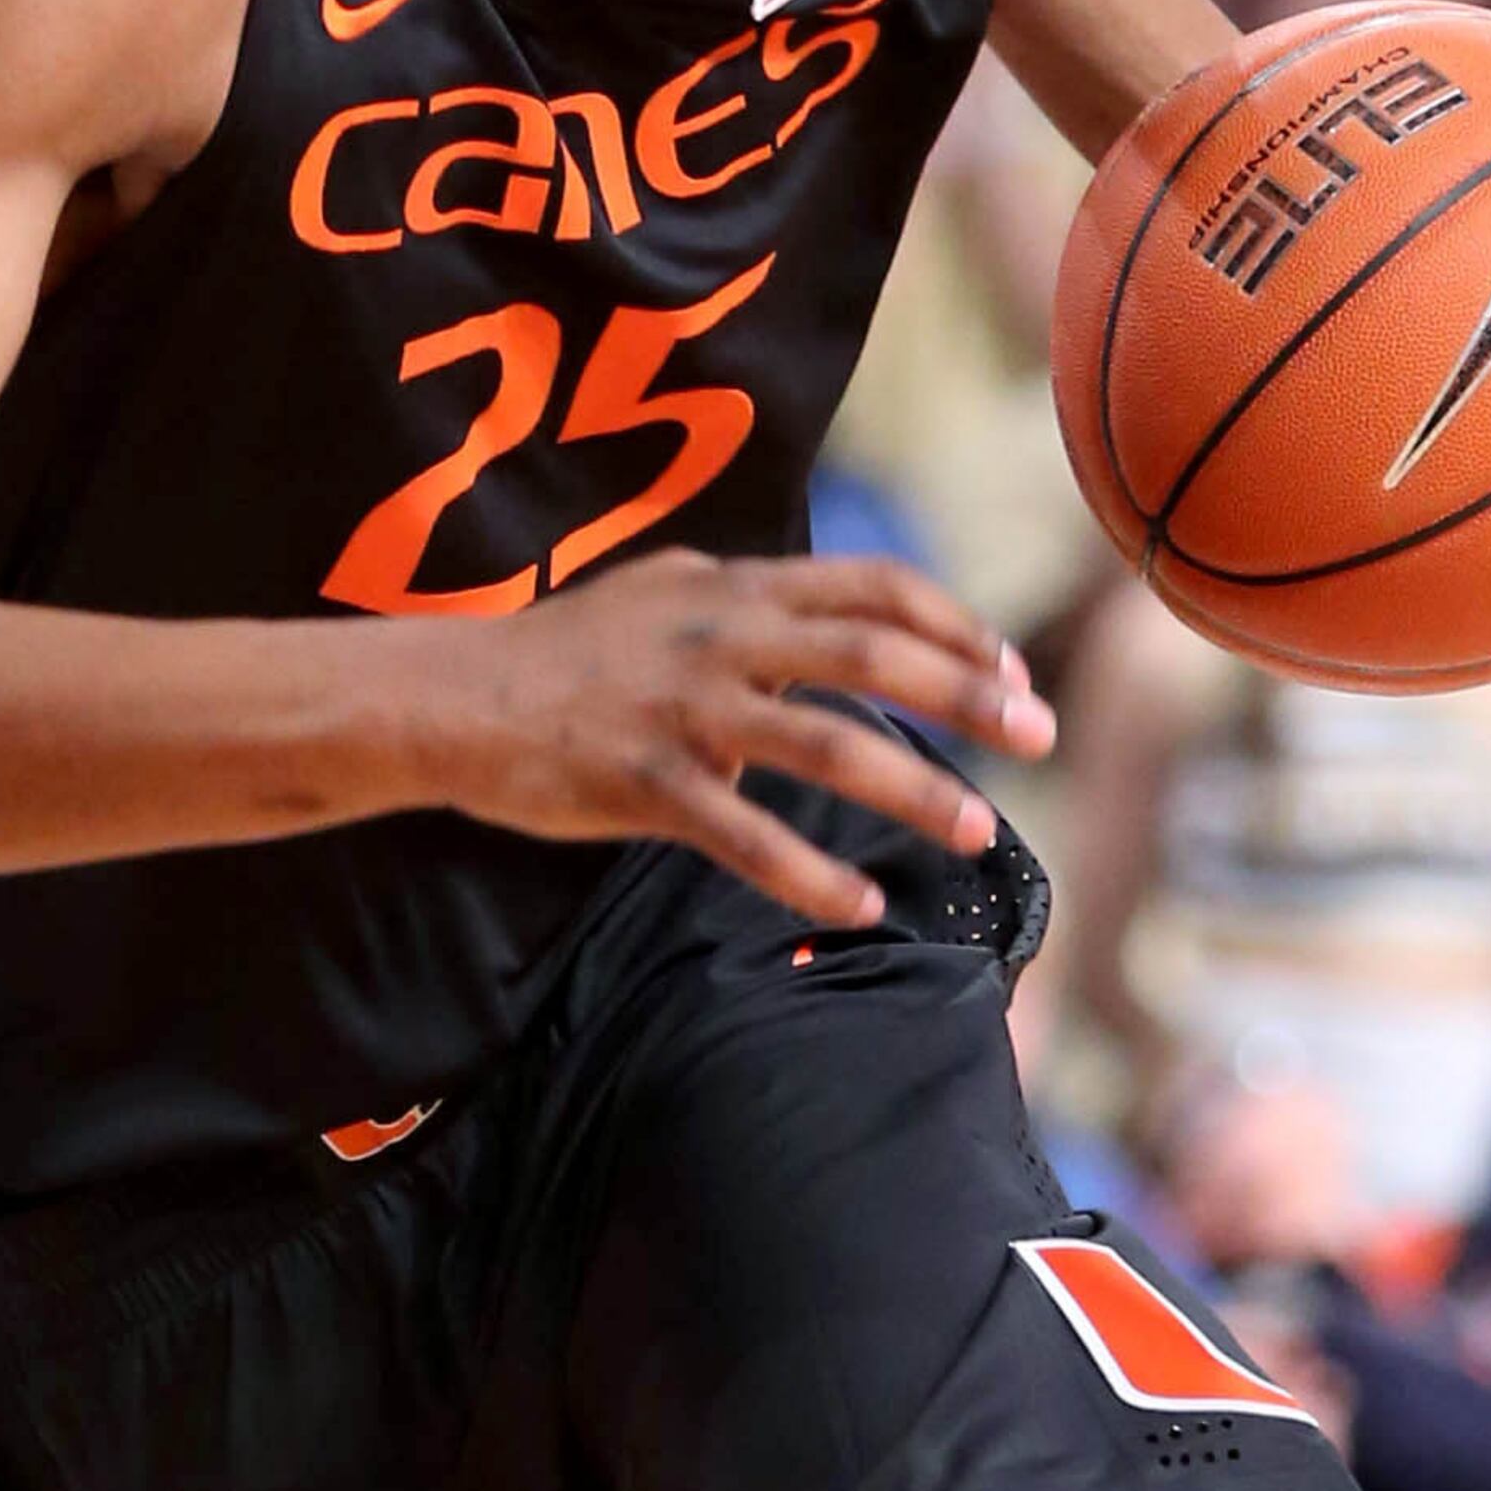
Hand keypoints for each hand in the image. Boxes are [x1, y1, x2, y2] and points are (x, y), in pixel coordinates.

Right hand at [448, 551, 1052, 925]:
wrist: (452, 697)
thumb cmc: (560, 653)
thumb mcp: (660, 593)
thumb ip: (745, 599)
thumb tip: (827, 608)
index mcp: (733, 587)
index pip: (871, 587)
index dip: (954, 624)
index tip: (1011, 670)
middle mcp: (719, 636)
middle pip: (871, 654)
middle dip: (968, 694)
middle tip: (1038, 737)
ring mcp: (683, 710)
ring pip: (825, 745)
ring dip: (915, 789)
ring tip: (979, 830)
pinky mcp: (645, 782)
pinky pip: (744, 835)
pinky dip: (810, 874)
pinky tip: (861, 904)